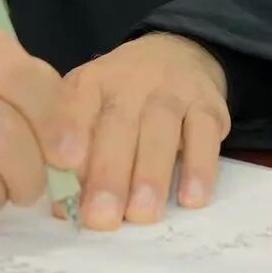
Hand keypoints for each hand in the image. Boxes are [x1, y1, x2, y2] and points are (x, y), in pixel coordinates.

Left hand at [61, 33, 230, 230]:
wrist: (179, 54)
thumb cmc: (122, 98)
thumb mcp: (91, 106)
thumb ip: (75, 152)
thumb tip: (62, 209)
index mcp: (92, 83)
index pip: (77, 104)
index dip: (70, 131)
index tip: (63, 164)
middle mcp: (130, 81)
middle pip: (118, 124)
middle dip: (109, 173)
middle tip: (101, 218)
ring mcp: (172, 91)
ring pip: (161, 129)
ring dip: (151, 175)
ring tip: (142, 215)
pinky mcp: (209, 105)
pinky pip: (205, 135)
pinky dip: (199, 168)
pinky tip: (191, 199)